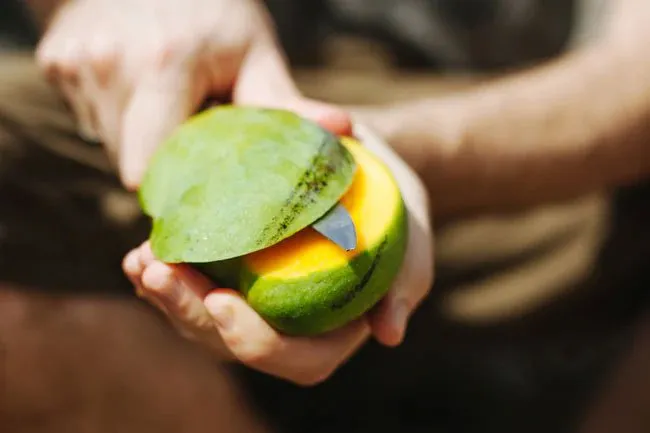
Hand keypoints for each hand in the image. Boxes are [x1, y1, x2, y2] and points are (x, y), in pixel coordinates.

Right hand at [35, 0, 347, 189]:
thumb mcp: (253, 52)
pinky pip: (91, 119)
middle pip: (131, 166)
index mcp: (164, 66)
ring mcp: (75, 63)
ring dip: (142, 142)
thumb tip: (344, 133)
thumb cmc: (212, 11)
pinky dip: (117, 119)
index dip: (178, 195)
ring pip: (109, 145)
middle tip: (193, 145)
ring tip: (167, 105)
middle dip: (165, 170)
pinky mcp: (53, 63)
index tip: (202, 200)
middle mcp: (110, 65)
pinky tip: (138, 88)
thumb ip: (286, 103)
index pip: (155, 172)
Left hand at [122, 119, 433, 385]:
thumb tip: (388, 333)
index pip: (300, 358)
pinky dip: (162, 275)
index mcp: (336, 326)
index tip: (220, 299)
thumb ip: (407, 274)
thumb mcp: (410, 224)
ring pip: (201, 321)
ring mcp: (256, 300)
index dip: (256, 342)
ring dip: (165, 297)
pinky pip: (190, 286)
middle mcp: (290, 324)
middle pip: (234, 344)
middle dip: (189, 316)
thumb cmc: (385, 195)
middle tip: (157, 271)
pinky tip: (140, 253)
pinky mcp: (231, 272)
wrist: (354, 161)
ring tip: (139, 260)